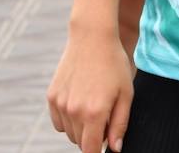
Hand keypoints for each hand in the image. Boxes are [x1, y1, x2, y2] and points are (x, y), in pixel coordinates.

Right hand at [47, 27, 133, 152]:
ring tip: (93, 106)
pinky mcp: (51, 96)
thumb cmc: (114, 65)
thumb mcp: (126, 93)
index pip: (90, 150)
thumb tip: (115, 148)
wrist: (92, 38)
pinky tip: (79, 102)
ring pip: (68, 133)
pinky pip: (58, 122)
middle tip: (105, 116)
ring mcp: (60, 104)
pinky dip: (68, 119)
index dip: (98, 151)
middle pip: (80, 143)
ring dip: (80, 128)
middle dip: (93, 137)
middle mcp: (74, 111)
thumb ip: (120, 124)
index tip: (105, 145)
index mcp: (94, 112)